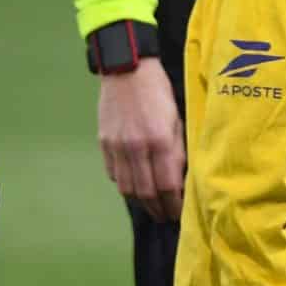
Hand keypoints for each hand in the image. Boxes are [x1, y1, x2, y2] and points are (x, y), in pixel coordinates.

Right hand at [99, 57, 186, 222]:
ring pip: (127, 188)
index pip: (168, 185)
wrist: (126, 68)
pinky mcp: (104, 143)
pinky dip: (124, 185)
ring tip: (151, 207)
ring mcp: (117, 147)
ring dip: (140, 202)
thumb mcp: (178, 117)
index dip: (174, 204)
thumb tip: (181, 177)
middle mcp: (137, 148)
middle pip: (146, 192)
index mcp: (160, 141)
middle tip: (166, 217)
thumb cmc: (159, 90)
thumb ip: (178, 148)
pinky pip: (114, 174)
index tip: (180, 213)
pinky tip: (134, 187)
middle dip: (158, 209)